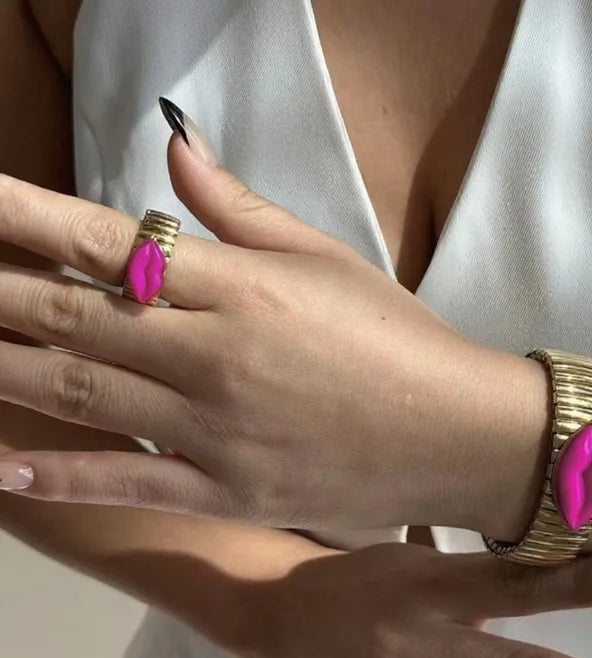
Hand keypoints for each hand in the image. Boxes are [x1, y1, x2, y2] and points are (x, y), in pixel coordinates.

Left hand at [0, 127, 546, 538]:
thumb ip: (239, 207)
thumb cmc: (400, 340)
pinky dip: (61, 476)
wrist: (458, 434)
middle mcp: (216, 355)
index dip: (22, 217)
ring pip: (83, 395)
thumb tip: (173, 145)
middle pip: (75, 316)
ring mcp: (216, 431)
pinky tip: (3, 467)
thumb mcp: (328, 259)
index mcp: (242, 286)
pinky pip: (130, 483)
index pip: (108, 240)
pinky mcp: (230, 492)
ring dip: (6, 369)